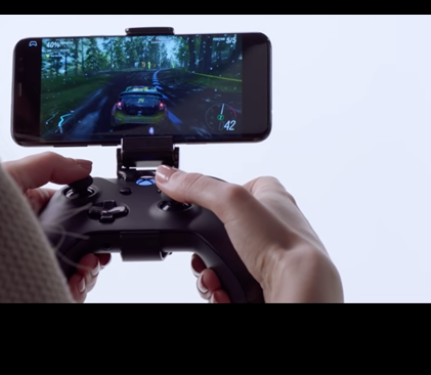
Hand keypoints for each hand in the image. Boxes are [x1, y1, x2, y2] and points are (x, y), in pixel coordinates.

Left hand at [3, 152, 110, 301]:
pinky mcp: (31, 283)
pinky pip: (64, 291)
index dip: (87, 215)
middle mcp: (31, 237)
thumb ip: (48, 166)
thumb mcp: (10, 177)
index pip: (69, 212)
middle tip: (95, 252)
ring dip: (89, 270)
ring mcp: (31, 263)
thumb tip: (83, 165)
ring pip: (76, 271)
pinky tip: (75, 280)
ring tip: (85, 267)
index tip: (100, 217)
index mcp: (28, 208)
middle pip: (77, 244)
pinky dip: (77, 288)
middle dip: (92, 248)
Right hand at [155, 166, 342, 302]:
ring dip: (208, 271)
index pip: (244, 186)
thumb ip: (196, 187)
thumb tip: (167, 176)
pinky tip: (222, 291)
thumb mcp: (231, 202)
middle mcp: (273, 227)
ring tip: (211, 278)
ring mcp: (269, 257)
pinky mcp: (265, 282)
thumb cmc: (282, 244)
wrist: (300, 289)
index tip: (200, 205)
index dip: (220, 195)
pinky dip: (221, 289)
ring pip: (225, 260)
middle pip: (225, 230)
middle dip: (205, 246)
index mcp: (272, 200)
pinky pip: (232, 285)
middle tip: (201, 253)